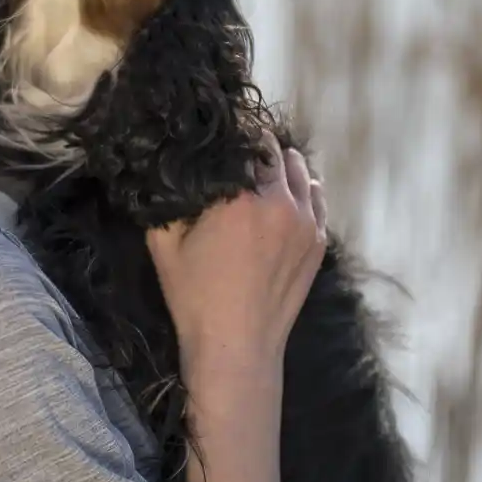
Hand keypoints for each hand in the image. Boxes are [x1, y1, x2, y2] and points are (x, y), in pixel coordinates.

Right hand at [144, 132, 326, 375]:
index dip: (230, 134)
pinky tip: (284, 195)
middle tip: (234, 155)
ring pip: (300, 171)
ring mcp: (306, 222)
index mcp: (241, 198)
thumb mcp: (163, 244)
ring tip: (259, 172)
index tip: (216, 137)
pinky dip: (302, 189)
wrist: (237, 347)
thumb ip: (168, 200)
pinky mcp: (318, 241)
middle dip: (254, 148)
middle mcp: (280, 202)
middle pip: (274, 152)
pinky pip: (316, 198)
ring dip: (280, 165)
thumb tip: (171, 168)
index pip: (244, 141)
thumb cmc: (195, 297)